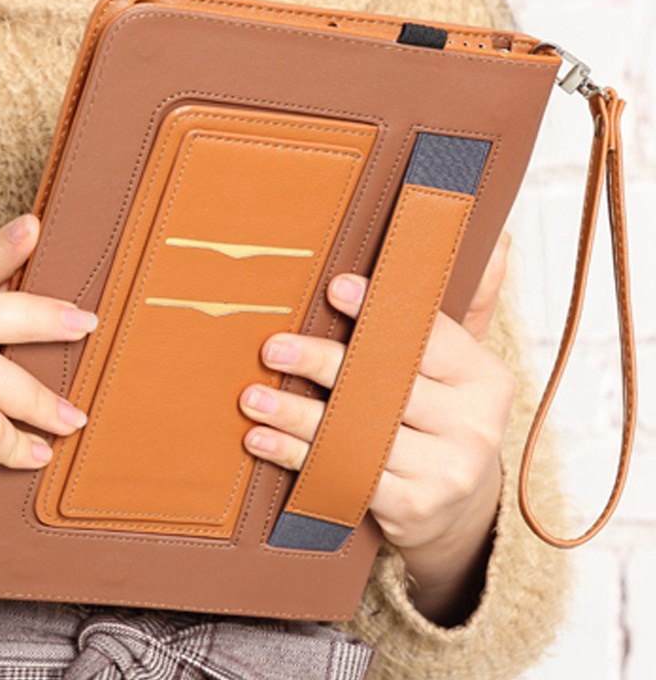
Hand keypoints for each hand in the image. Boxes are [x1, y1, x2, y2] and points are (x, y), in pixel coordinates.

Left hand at [239, 231, 513, 620]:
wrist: (457, 510)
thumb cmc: (444, 418)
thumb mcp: (463, 366)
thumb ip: (470, 305)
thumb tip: (498, 240)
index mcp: (486, 377)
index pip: (428, 337)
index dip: (378, 310)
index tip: (335, 289)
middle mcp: (475, 425)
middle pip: (387, 385)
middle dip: (324, 364)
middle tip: (273, 348)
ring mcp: (447, 471)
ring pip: (358, 434)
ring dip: (296, 414)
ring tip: (252, 397)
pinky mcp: (413, 509)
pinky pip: (344, 476)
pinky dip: (296, 456)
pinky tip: (261, 439)